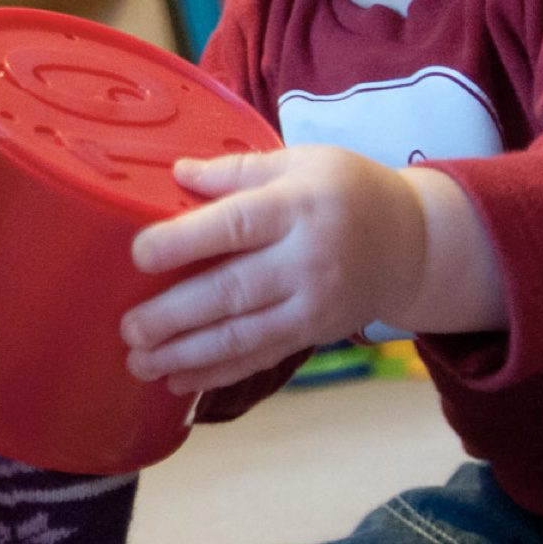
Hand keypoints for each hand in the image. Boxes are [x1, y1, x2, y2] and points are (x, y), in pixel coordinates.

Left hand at [120, 145, 501, 394]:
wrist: (414, 242)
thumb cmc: (347, 189)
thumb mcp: (301, 161)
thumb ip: (239, 170)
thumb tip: (179, 173)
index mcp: (299, 206)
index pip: (237, 224)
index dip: (186, 240)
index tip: (139, 254)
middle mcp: (307, 260)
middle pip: (234, 290)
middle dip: (176, 315)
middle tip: (129, 328)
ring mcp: (313, 304)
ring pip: (244, 335)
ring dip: (188, 354)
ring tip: (139, 362)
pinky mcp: (314, 334)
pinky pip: (261, 357)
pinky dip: (218, 373)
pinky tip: (178, 382)